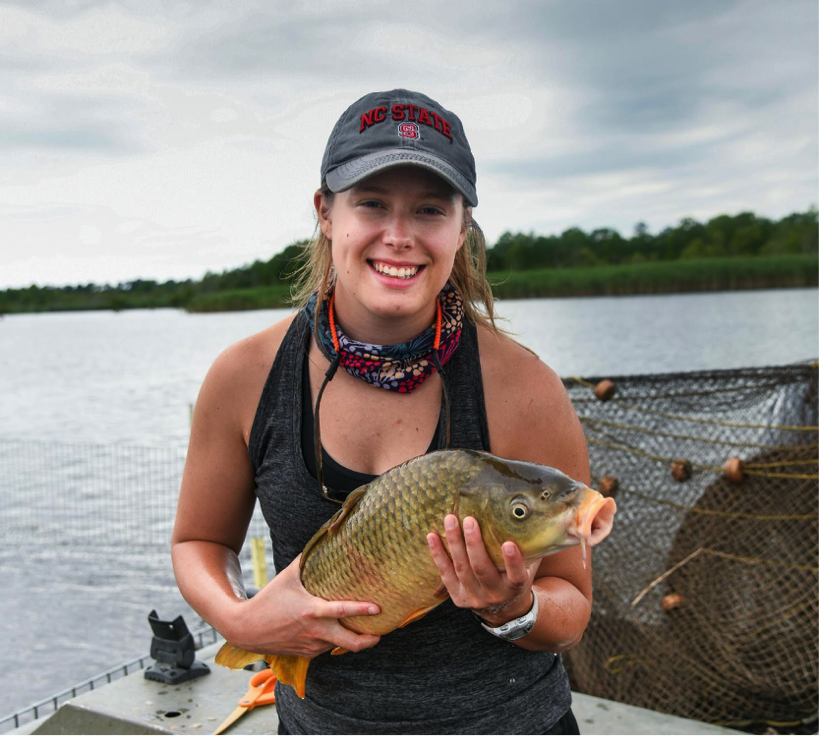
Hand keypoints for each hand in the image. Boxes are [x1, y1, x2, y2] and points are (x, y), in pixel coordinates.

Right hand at [226, 554, 380, 657]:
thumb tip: (322, 538)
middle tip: (382, 631)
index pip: (342, 612)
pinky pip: (328, 649)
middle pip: (350, 643)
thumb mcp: (288, 576)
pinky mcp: (308, 655)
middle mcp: (315, 631)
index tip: (378, 607)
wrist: (247, 629)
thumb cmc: (270, 599)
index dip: (362, 610)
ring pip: (340, 647)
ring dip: (354, 640)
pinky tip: (341, 631)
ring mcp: (312, 646)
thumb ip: (306, 559)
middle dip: (370, 640)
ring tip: (368, 630)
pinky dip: (337, 641)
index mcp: (312, 611)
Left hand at [427, 515, 539, 626]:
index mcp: (515, 587)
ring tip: (450, 520)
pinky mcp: (458, 597)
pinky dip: (438, 555)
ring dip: (455, 543)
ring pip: (462, 569)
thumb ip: (533, 546)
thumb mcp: (529, 566)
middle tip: (470, 520)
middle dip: (474, 544)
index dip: (513, 561)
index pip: (517, 576)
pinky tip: (432, 536)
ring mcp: (474, 598)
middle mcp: (495, 595)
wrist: (505, 610)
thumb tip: (545, 515)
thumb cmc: (517, 577)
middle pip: (482, 569)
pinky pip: (445, 574)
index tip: (509, 544)